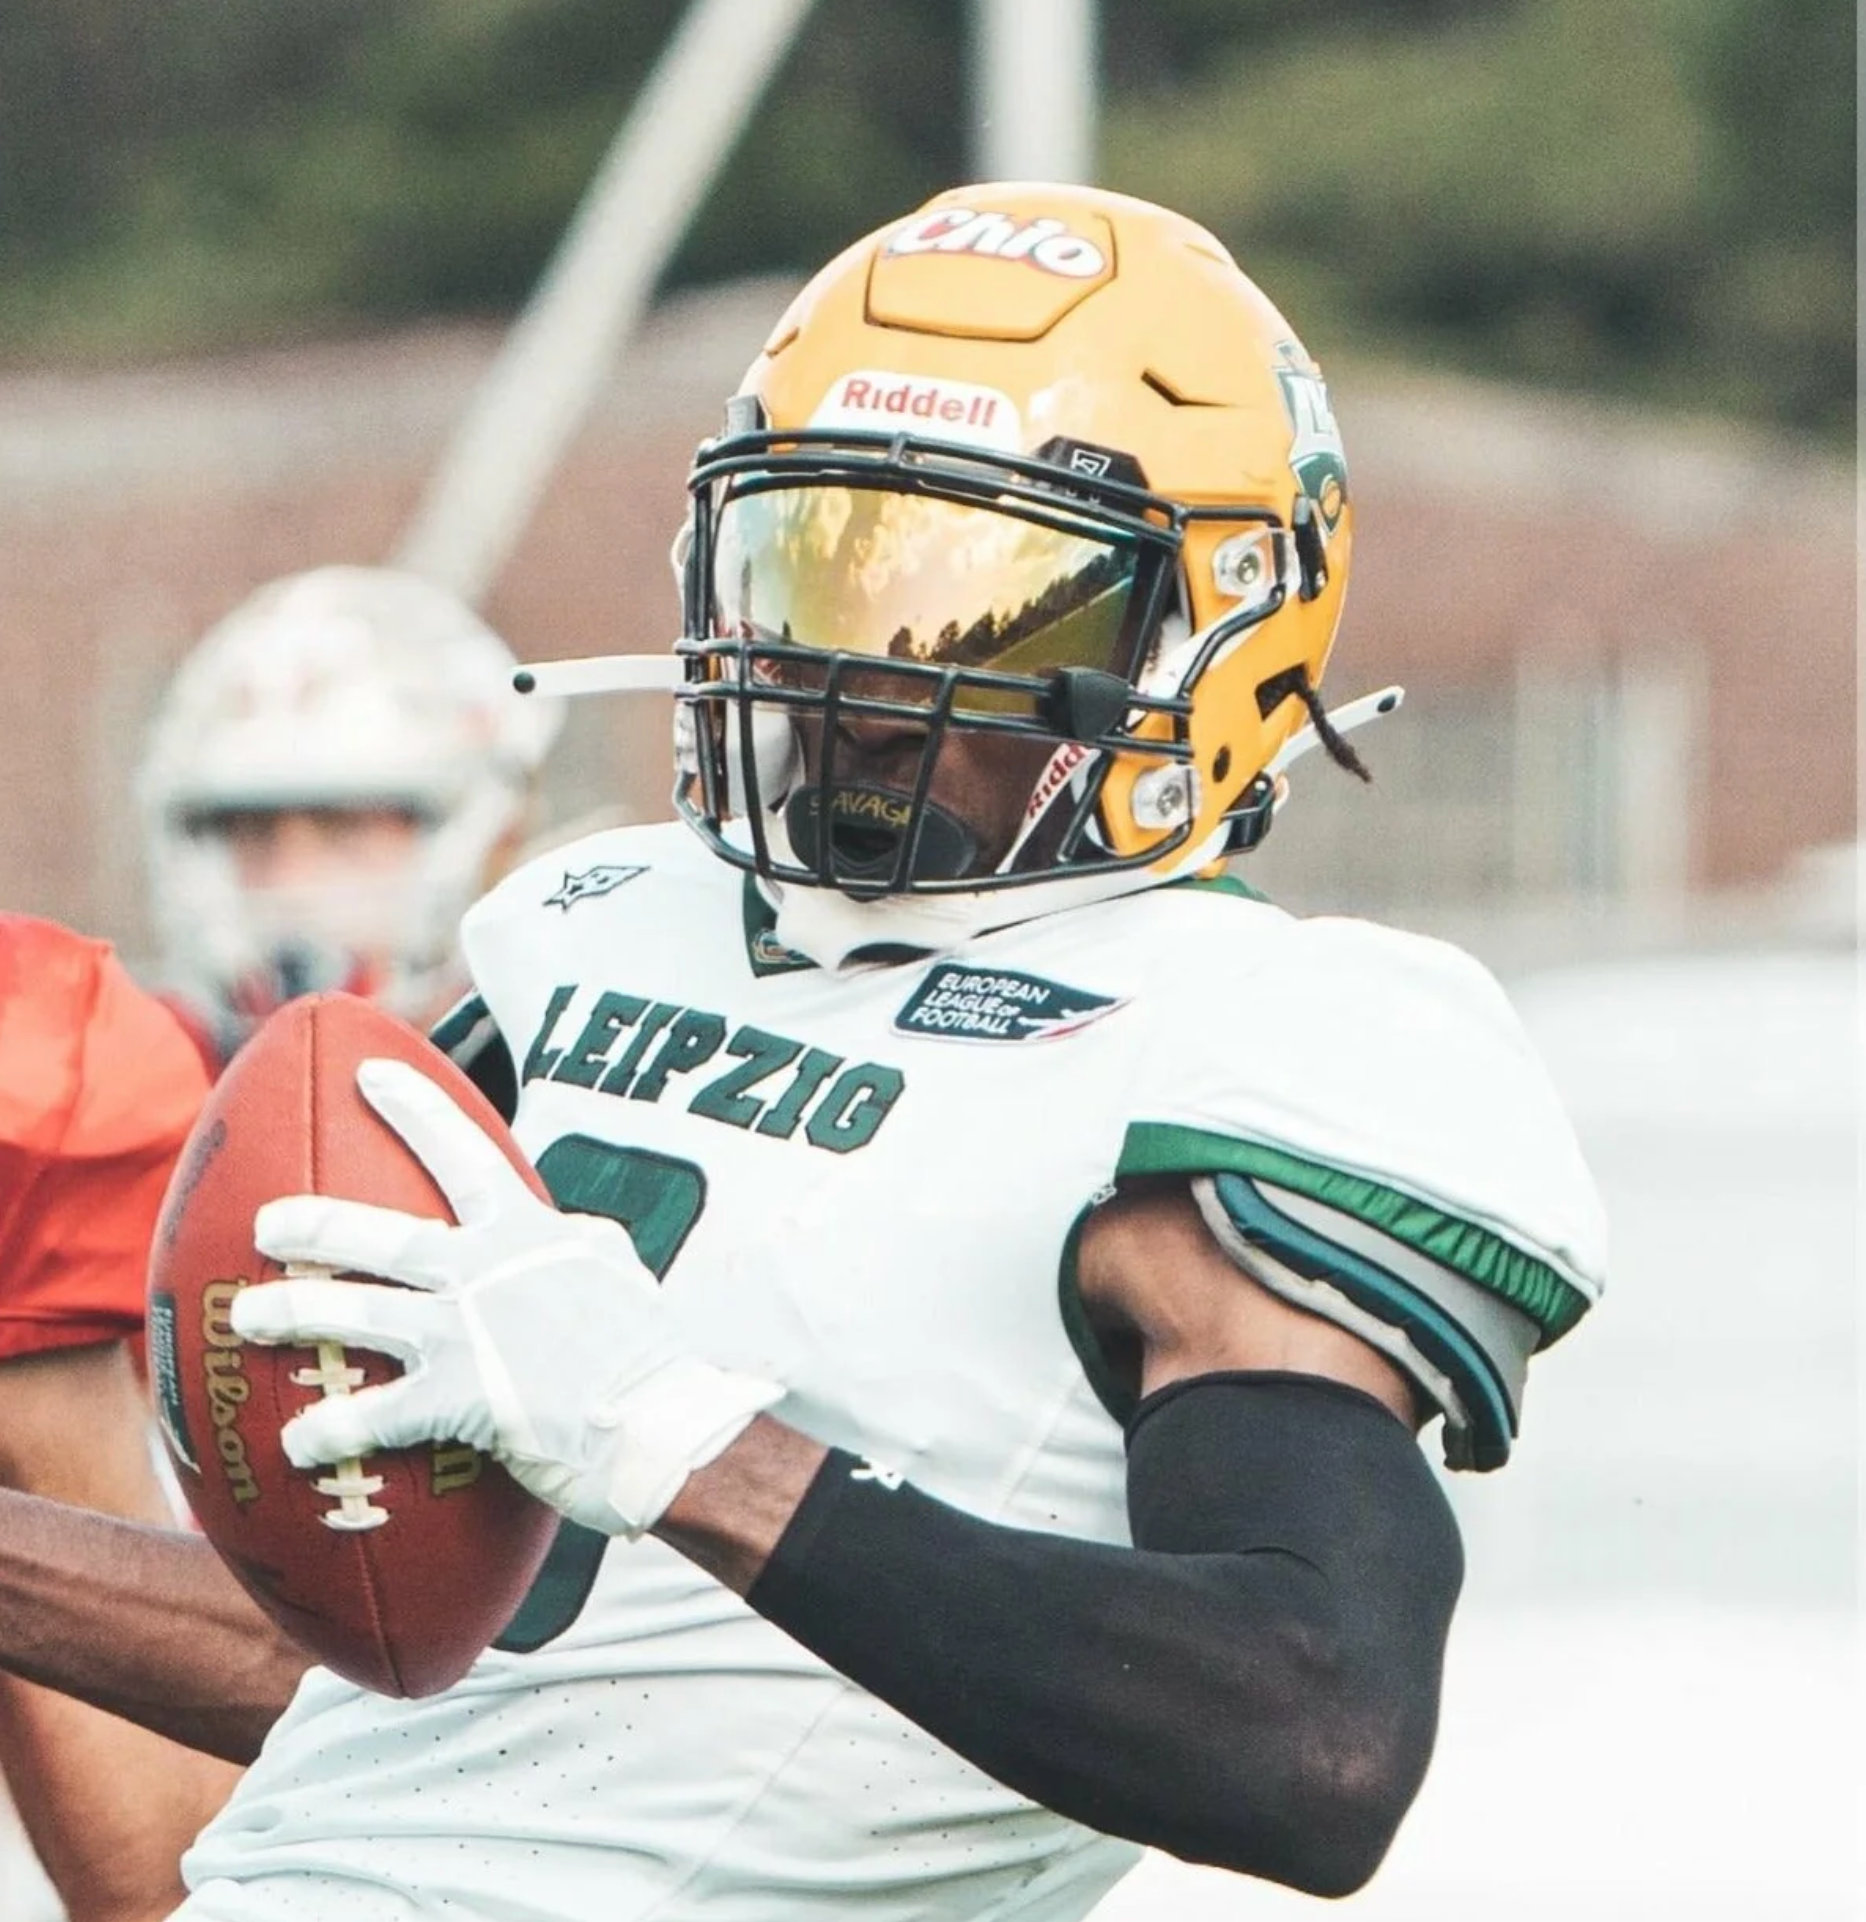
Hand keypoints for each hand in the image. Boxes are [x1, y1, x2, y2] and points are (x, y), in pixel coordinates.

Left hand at [230, 1057, 780, 1536]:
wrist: (665, 1426)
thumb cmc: (648, 1357)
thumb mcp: (615, 1273)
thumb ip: (571, 1246)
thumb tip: (561, 1229)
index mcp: (530, 1234)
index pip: (468, 1154)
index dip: (415, 1110)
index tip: (369, 1076)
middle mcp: (489, 1272)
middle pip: (381, 1236)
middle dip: (312, 1226)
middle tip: (265, 1223)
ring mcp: (469, 1332)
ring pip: (356, 1313)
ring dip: (292, 1314)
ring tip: (245, 1318)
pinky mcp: (459, 1399)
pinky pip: (374, 1414)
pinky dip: (329, 1428)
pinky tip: (296, 1444)